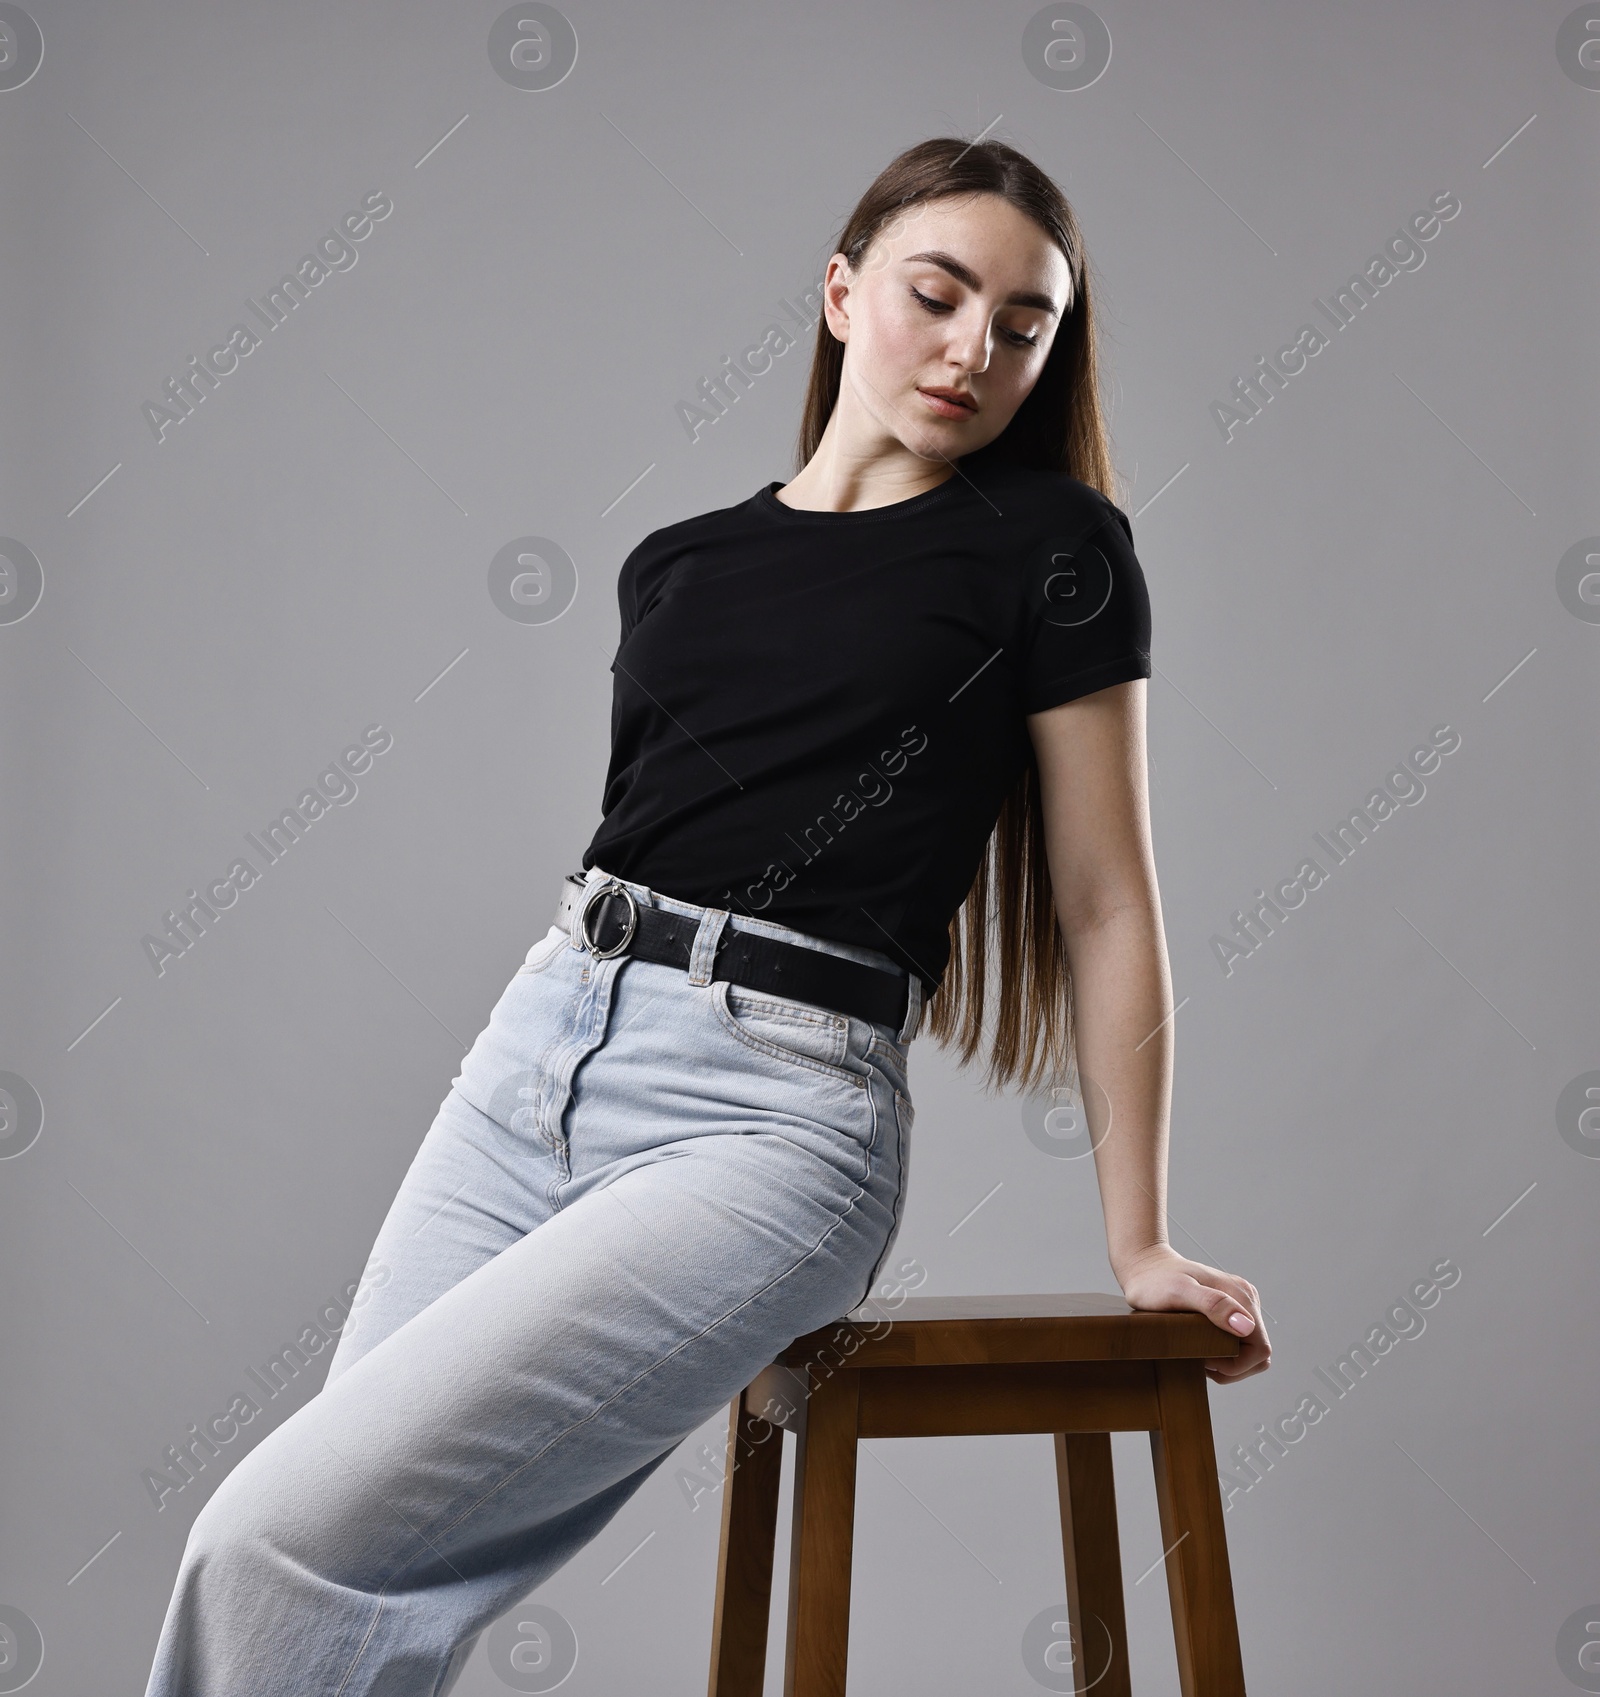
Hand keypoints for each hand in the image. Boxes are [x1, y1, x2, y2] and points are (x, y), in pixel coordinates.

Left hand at [1113, 1244, 1270, 1383]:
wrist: (1144, 1266)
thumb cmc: (1155, 1280)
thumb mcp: (1179, 1291)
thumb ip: (1213, 1305)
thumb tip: (1245, 1326)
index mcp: (1240, 1296)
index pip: (1260, 1348)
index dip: (1236, 1364)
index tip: (1206, 1358)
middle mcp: (1245, 1299)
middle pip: (1259, 1353)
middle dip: (1234, 1367)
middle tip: (1202, 1360)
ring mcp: (1238, 1304)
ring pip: (1250, 1351)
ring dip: (1230, 1363)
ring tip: (1201, 1355)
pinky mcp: (1229, 1310)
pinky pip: (1239, 1342)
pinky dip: (1224, 1354)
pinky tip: (1202, 1347)